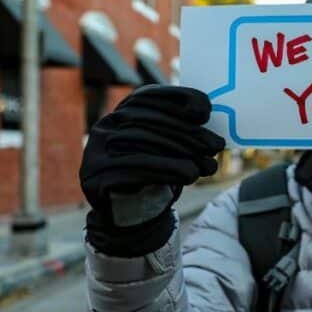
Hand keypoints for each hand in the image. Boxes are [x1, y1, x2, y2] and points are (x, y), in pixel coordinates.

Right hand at [80, 85, 224, 255]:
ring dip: (181, 152)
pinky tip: (189, 175)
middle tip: (217, 146)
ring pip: (141, 143)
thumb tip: (209, 116)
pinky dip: (166, 170)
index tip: (205, 111)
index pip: (149, 96)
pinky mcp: (94, 176)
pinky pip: (134, 169)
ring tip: (209, 166)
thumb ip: (183, 130)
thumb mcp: (170, 149)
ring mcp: (95, 151)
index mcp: (122, 112)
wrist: (130, 215)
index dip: (177, 99)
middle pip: (148, 122)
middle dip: (188, 133)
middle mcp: (105, 126)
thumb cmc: (155, 175)